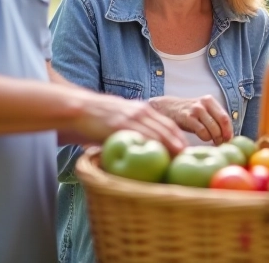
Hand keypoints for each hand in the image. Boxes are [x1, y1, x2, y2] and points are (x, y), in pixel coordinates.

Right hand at [65, 91, 186, 154]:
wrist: (79, 108)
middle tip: (189, 159)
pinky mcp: (120, 125)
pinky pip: (140, 137)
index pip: (168, 124)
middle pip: (168, 129)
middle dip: (180, 144)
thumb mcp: (121, 117)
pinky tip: (158, 157)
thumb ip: (133, 128)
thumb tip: (140, 146)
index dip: (180, 138)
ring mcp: (131, 118)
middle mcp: (141, 111)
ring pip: (158, 133)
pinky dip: (152, 147)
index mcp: (143, 109)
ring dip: (171, 147)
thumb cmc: (98, 117)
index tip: (187, 151)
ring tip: (180, 160)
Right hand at [148, 95, 233, 144]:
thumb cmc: (188, 114)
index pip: (225, 118)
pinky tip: (202, 138)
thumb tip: (229, 136)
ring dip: (214, 138)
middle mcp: (204, 103)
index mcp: (210, 100)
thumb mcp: (202, 111)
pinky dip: (205, 138)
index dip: (228, 131)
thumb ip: (214, 119)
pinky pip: (202, 132)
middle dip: (222, 136)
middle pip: (221, 123)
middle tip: (220, 143)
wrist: (167, 108)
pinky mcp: (187, 117)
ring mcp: (195, 109)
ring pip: (213, 129)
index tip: (228, 140)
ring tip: (211, 141)